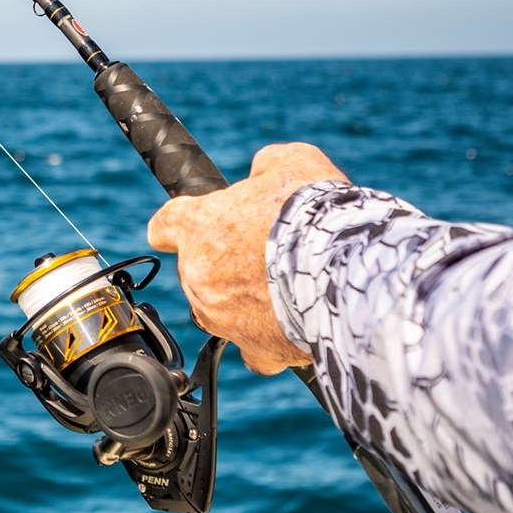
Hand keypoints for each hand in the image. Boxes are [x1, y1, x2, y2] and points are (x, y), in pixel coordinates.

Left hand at [145, 143, 347, 374]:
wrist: (346, 271)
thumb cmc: (316, 213)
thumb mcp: (294, 161)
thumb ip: (265, 167)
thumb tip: (262, 172)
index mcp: (198, 226)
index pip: (165, 225)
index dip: (180, 225)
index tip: (193, 227)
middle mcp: (200, 275)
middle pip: (196, 270)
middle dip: (224, 262)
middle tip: (266, 252)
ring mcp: (222, 316)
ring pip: (220, 310)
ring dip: (243, 300)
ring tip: (285, 287)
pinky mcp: (254, 349)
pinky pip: (250, 350)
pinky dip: (265, 340)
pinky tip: (286, 328)